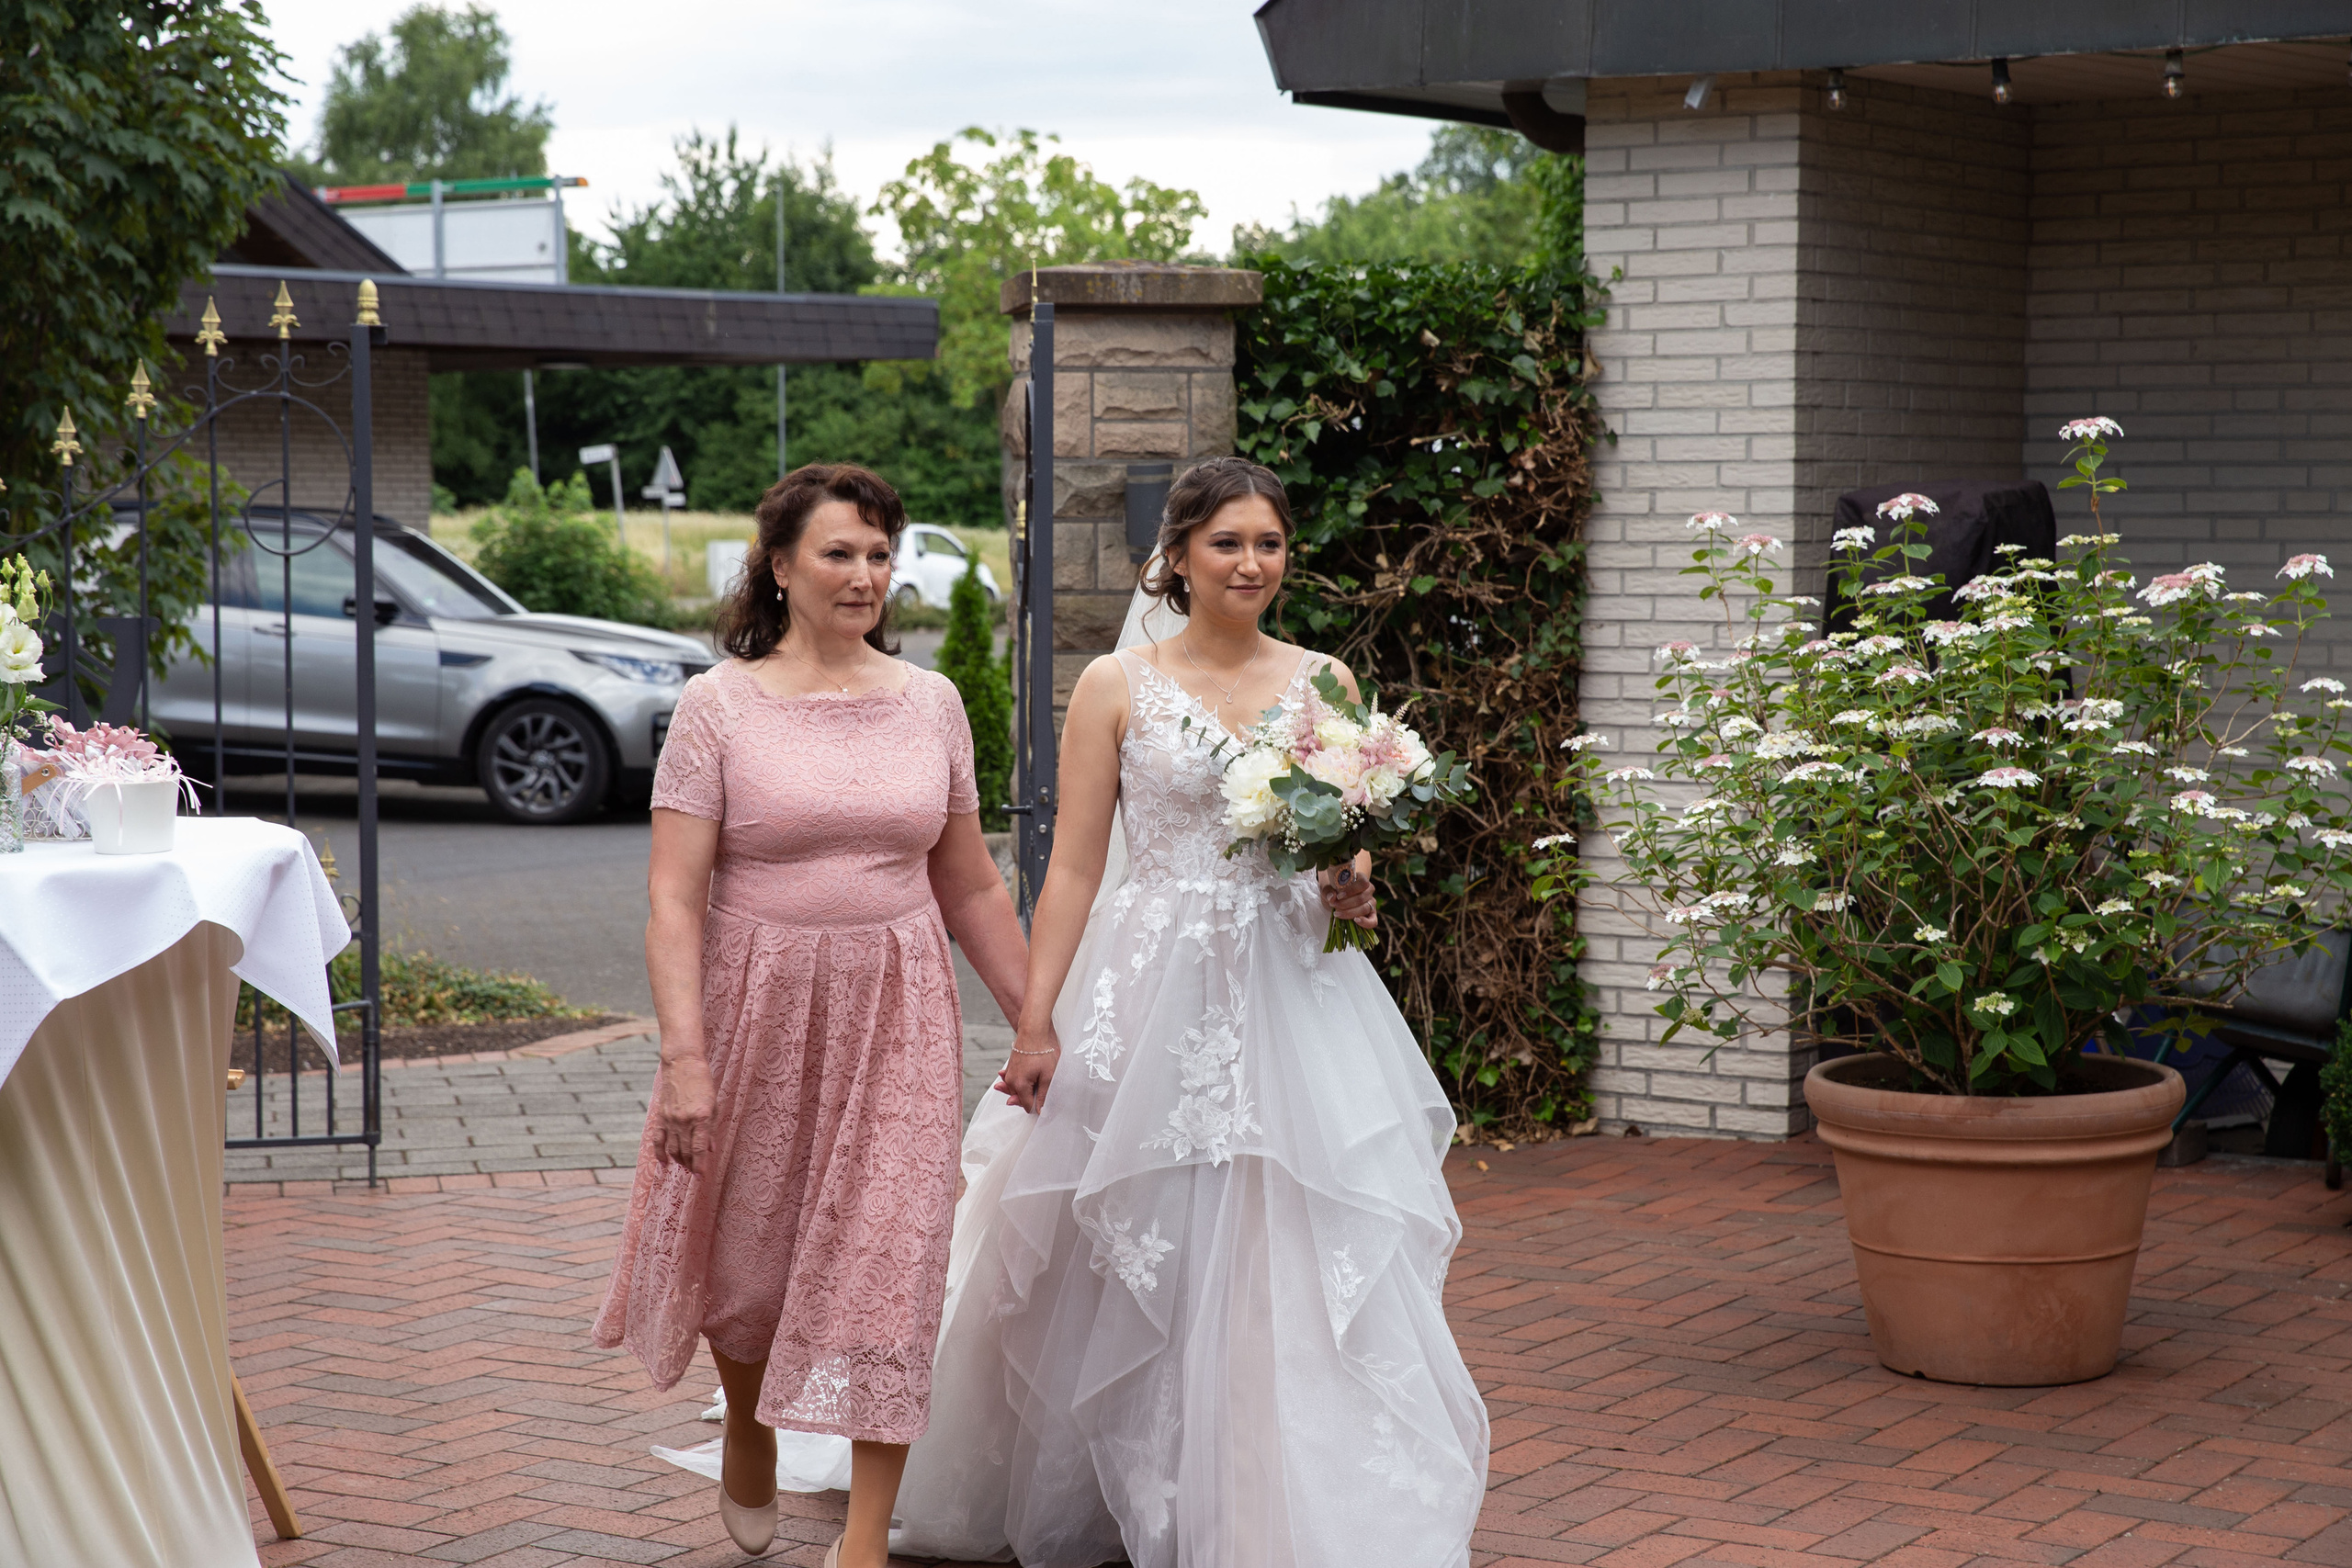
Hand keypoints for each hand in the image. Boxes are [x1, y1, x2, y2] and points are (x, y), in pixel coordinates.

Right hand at [654, 1052, 715, 1169]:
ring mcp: (670, 1120)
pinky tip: (664, 1163)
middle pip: (685, 1151)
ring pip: (672, 1148)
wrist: (683, 1064)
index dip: (700, 1165)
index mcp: (700, 1117)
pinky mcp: (660, 1117)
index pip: (698, 1149)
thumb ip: (710, 1129)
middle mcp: (683, 1121)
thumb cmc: (703, 1083)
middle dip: (691, 1165)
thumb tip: (710, 1149)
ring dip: (679, 1161)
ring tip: (686, 1168)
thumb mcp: (713, 1105)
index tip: (702, 1177)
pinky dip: (660, 1153)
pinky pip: (658, 1140)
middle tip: (696, 1173)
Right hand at [997, 1028, 1059, 1113]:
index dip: (1038, 1106)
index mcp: (1019, 1085)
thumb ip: (1043, 1095)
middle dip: (1031, 1097)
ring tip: (1038, 1081)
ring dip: (1026, 1089)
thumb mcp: (1048, 1076)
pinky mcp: (1010, 1067)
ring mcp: (1008, 1074)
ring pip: (1017, 1090)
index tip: (1047, 1101)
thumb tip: (1040, 1110)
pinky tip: (1029, 1076)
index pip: (1027, 1106)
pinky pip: (1014, 1080)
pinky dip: (1021, 1081)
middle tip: (1043, 1088)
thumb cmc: (1043, 1052)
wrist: (1033, 1032)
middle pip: (1020, 1098)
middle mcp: (1010, 1081)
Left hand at [1320, 861, 1377, 929]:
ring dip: (1350, 912)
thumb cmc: (1334, 891)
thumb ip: (1328, 891)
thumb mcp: (1328, 889)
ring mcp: (1371, 903)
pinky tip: (1355, 920)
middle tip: (1333, 905)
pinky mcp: (1371, 915)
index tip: (1338, 896)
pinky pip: (1373, 921)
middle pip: (1361, 898)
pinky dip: (1365, 922)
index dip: (1351, 890)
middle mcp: (1369, 891)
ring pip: (1365, 909)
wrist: (1336, 898)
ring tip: (1337, 913)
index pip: (1362, 883)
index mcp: (1362, 879)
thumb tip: (1331, 897)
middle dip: (1346, 904)